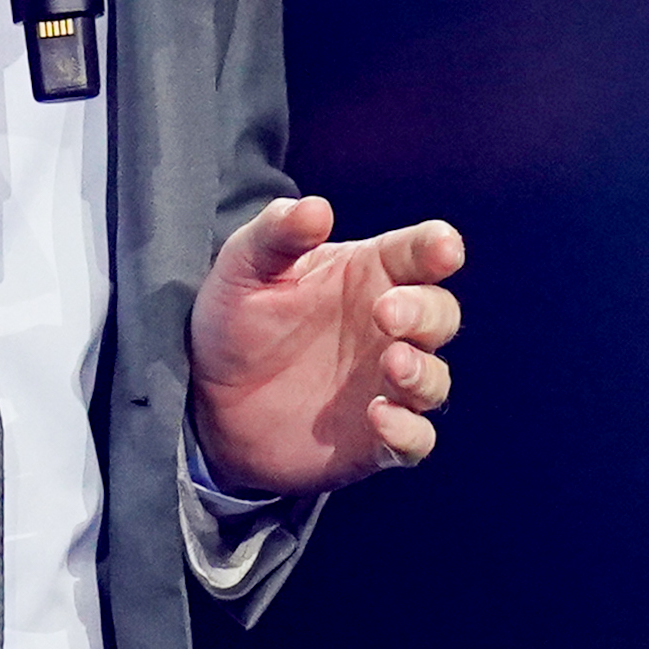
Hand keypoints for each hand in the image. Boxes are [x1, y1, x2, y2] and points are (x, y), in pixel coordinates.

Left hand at [187, 197, 462, 496]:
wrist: (206, 401)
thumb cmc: (234, 321)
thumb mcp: (244, 266)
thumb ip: (278, 233)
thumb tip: (317, 208)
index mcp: (366, 274)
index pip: (418, 253)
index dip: (437, 247)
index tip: (442, 248)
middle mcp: (386, 328)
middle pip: (439, 313)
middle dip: (426, 311)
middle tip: (386, 312)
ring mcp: (385, 384)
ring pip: (435, 377)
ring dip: (423, 371)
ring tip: (392, 363)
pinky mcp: (376, 439)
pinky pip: (415, 440)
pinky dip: (408, 432)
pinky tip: (380, 418)